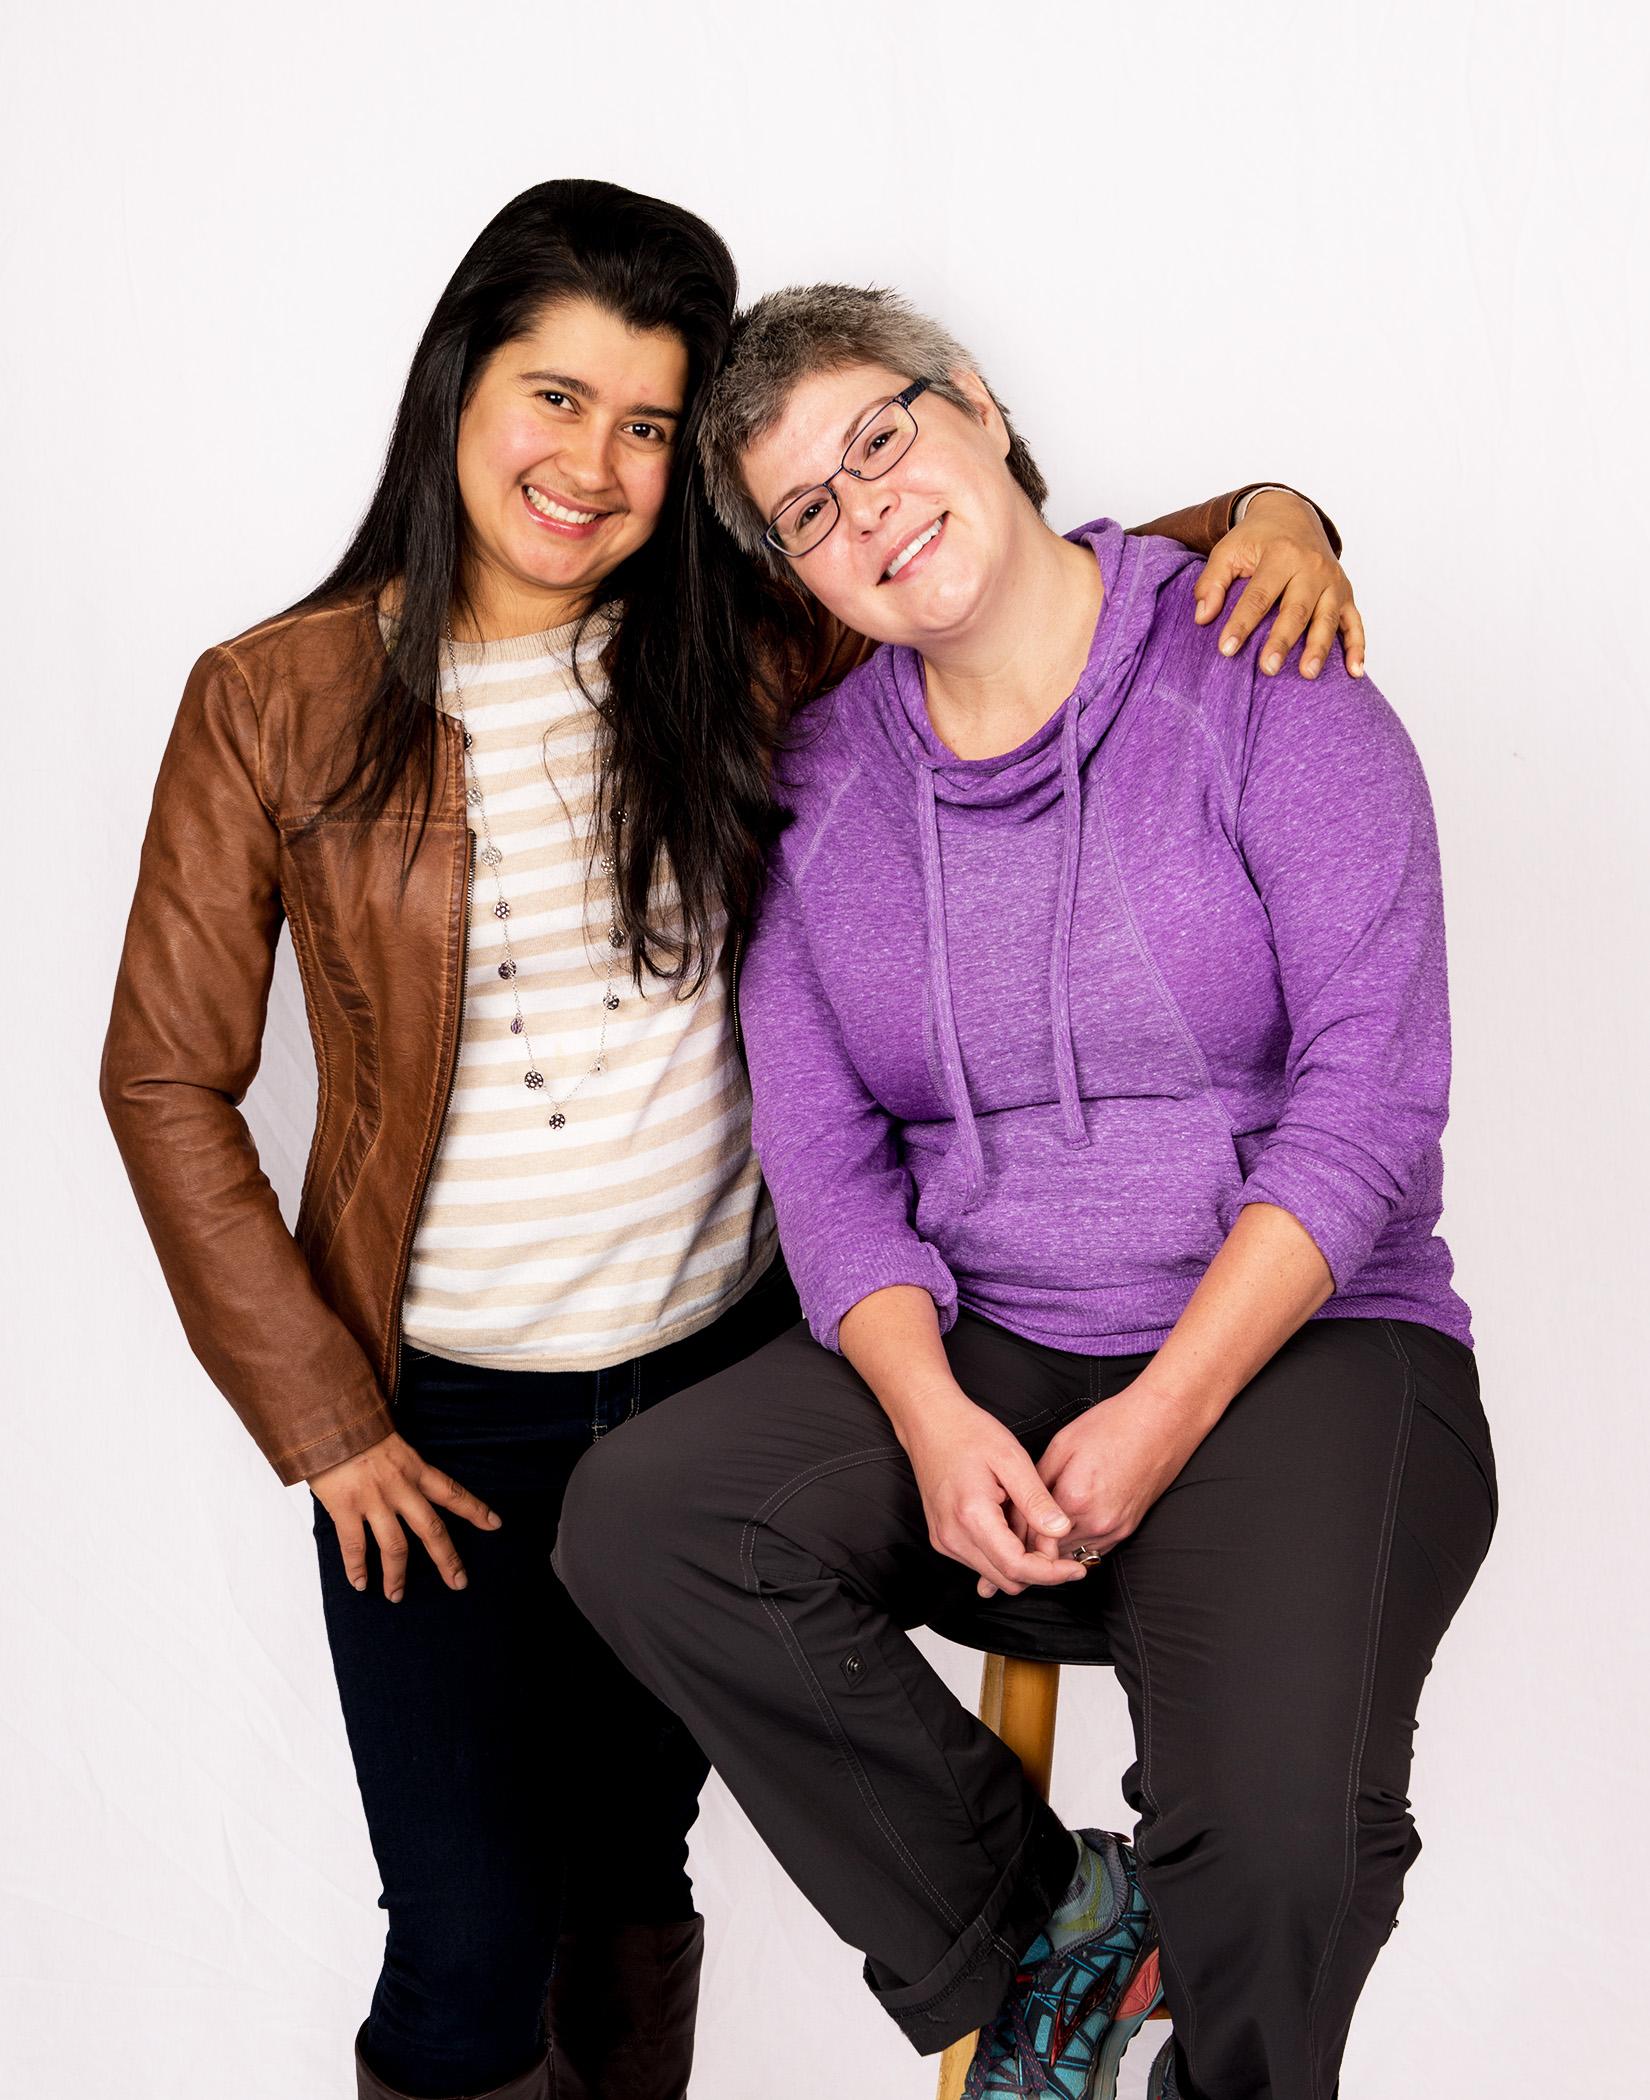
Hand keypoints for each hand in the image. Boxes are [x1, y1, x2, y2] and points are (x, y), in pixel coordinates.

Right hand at [309, 1431, 501, 1600]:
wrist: (326, 1417)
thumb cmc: (356, 1426)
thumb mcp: (391, 1441)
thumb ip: (400, 1466)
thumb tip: (404, 1485)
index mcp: (414, 1467)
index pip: (452, 1492)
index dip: (475, 1509)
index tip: (495, 1524)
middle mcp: (400, 1487)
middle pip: (431, 1529)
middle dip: (446, 1558)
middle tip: (459, 1582)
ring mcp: (373, 1499)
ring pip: (395, 1546)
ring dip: (397, 1575)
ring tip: (396, 1596)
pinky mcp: (345, 1508)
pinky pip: (354, 1546)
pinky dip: (357, 1568)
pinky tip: (360, 1583)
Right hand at [901, 1392, 1088, 1599]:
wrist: (929, 1422)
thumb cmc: (967, 1432)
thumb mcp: (1011, 1458)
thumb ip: (1036, 1499)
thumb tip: (1061, 1530)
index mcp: (971, 1516)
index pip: (1017, 1567)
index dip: (1052, 1573)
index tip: (1077, 1569)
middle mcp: (953, 1537)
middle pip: (1007, 1579)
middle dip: (1039, 1569)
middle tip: (1055, 1538)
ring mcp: (945, 1541)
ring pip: (995, 1575)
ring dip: (1022, 1562)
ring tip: (1032, 1525)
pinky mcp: (943, 1539)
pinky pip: (981, 1562)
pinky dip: (1004, 1554)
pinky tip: (1012, 1526)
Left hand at [1026, 1382, 1208, 1563]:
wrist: (1160, 1422)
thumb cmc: (1112, 1426)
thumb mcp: (1063, 1445)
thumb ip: (1037, 1480)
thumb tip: (1018, 1503)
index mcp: (1074, 1498)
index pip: (1031, 1532)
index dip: (1012, 1532)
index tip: (1000, 1529)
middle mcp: (1096, 1522)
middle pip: (1050, 1551)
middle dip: (1028, 1546)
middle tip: (1009, 1541)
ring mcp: (1115, 1530)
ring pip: (1071, 1556)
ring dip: (1051, 1551)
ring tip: (1032, 1539)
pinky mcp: (1127, 1530)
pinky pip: (1093, 1551)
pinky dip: (1075, 1547)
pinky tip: (1063, 1534)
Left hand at [1192, 489, 1366, 680]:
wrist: (1293, 515)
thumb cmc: (1256, 539)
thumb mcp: (1228, 551)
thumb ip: (1211, 582)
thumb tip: (1202, 618)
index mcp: (1281, 554)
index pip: (1259, 595)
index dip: (1241, 623)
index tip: (1226, 649)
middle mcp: (1312, 567)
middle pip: (1296, 609)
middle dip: (1282, 640)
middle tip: (1267, 668)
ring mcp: (1333, 582)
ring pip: (1328, 618)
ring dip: (1319, 648)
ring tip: (1307, 674)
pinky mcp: (1346, 594)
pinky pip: (1355, 623)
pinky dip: (1357, 647)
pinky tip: (1354, 671)